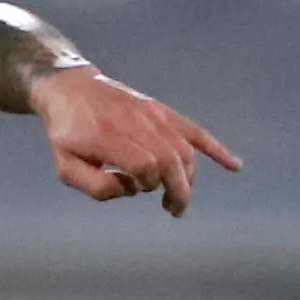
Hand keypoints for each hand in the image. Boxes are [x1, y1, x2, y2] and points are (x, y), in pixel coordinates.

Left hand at [31, 66, 239, 216]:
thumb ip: (94, 186)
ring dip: (188, 178)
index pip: (143, 164)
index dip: (147, 183)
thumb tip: (130, 189)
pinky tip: (234, 166)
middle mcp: (136, 123)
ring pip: (184, 150)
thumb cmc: (66, 134)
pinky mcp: (162, 112)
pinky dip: (216, 150)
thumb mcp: (65, 166)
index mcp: (108, 137)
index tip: (138, 189)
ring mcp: (152, 115)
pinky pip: (195, 131)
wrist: (71, 89)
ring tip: (178, 200)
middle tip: (174, 210)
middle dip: (177, 190)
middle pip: (170, 159)